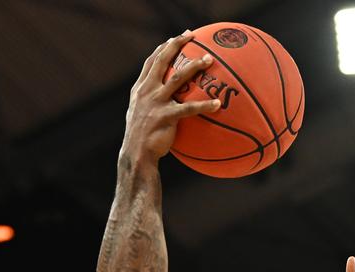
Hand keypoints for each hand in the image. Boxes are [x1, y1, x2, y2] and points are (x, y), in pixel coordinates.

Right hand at [120, 31, 220, 167]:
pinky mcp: (165, 117)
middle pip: (161, 60)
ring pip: (176, 78)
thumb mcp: (141, 114)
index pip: (151, 62)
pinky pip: (189, 108)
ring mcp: (155, 102)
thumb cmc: (143, 137)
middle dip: (176, 45)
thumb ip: (152, 102)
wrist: (136, 154)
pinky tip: (218, 104)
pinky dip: (204, 105)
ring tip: (209, 60)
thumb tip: (171, 99)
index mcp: (140, 89)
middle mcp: (146, 91)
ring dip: (194, 67)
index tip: (176, 38)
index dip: (163, 48)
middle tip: (191, 35)